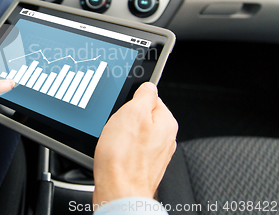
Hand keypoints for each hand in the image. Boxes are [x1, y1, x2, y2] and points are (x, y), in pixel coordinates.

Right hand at [93, 82, 177, 204]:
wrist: (118, 192)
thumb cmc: (124, 157)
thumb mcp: (132, 112)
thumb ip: (143, 94)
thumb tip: (148, 86)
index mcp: (166, 122)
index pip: (150, 97)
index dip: (132, 99)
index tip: (122, 105)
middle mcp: (164, 139)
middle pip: (140, 116)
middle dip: (124, 118)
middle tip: (115, 125)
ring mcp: (154, 154)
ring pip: (132, 134)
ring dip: (119, 135)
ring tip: (113, 142)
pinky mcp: (141, 166)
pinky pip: (128, 150)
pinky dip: (118, 149)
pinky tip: (112, 154)